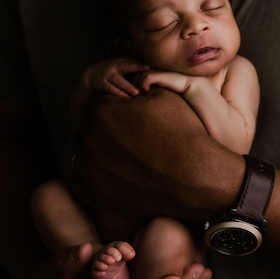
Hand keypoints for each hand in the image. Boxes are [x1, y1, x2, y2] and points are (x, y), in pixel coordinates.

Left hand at [72, 87, 242, 221]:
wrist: (195, 176)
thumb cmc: (183, 136)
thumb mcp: (164, 96)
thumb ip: (138, 87)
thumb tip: (130, 85)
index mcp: (101, 111)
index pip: (99, 105)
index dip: (116, 111)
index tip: (130, 121)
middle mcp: (89, 137)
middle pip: (90, 131)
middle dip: (107, 133)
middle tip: (131, 141)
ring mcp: (90, 168)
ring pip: (85, 157)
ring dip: (99, 156)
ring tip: (126, 160)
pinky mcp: (95, 193)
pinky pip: (83, 184)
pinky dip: (97, 181)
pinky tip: (118, 178)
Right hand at [84, 57, 150, 96]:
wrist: (91, 75)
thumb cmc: (113, 71)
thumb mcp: (121, 66)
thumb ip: (134, 65)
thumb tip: (154, 66)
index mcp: (122, 62)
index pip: (133, 61)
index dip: (141, 63)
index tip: (150, 65)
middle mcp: (115, 67)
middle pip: (126, 67)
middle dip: (136, 68)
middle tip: (147, 73)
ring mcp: (108, 76)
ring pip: (118, 81)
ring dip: (127, 86)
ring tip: (136, 92)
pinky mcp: (102, 85)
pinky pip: (110, 89)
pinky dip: (117, 93)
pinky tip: (125, 97)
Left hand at [132, 69, 193, 94]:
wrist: (193, 85)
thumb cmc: (180, 88)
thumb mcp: (165, 86)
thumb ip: (156, 86)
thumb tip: (146, 94)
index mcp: (157, 69)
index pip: (140, 70)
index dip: (135, 79)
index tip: (135, 89)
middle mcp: (157, 68)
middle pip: (138, 71)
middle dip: (134, 82)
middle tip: (134, 92)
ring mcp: (159, 70)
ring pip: (141, 75)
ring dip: (138, 85)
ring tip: (139, 94)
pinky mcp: (162, 75)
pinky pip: (148, 78)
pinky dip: (144, 84)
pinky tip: (146, 91)